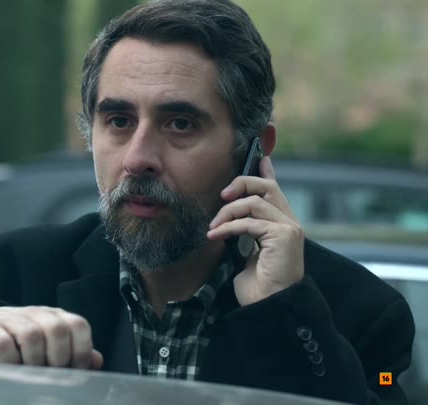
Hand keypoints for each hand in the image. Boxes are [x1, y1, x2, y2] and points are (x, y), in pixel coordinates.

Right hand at [0, 306, 103, 369]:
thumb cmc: (22, 338)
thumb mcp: (50, 342)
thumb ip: (74, 351)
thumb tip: (96, 360)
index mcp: (56, 316)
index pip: (78, 325)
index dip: (82, 351)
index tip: (75, 370)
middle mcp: (37, 314)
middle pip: (57, 329)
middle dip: (59, 357)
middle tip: (52, 372)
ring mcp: (13, 320)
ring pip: (32, 336)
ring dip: (35, 361)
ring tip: (31, 372)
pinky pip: (4, 345)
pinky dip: (11, 361)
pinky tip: (12, 368)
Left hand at [207, 156, 304, 305]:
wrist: (269, 308)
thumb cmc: (257, 286)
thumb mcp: (246, 252)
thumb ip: (244, 231)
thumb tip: (227, 216)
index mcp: (283, 225)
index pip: (275, 190)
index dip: (266, 171)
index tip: (257, 157)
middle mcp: (290, 223)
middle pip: (267, 187)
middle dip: (241, 183)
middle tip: (222, 196)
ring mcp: (290, 229)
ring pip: (255, 202)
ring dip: (227, 212)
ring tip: (213, 228)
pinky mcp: (284, 237)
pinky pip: (249, 222)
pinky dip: (228, 227)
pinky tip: (215, 236)